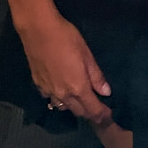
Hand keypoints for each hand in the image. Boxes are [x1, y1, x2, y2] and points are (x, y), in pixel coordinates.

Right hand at [18, 11, 112, 125]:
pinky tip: (61, 90)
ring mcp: (48, 92)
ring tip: (80, 100)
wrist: (38, 31)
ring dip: (74, 107)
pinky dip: (59, 98)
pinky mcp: (38, 85)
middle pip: (78, 111)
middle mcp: (63, 95)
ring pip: (63, 107)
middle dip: (89, 112)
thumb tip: (106, 92)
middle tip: (97, 109)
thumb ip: (96, 76)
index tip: (109, 117)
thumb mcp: (86, 54)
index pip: (92, 109)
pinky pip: (51, 98)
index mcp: (77, 88)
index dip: (102, 115)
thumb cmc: (67, 38)